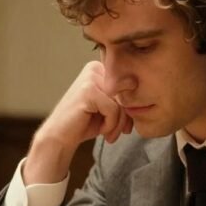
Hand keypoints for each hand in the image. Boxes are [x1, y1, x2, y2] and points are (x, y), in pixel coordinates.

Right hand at [23, 61, 133, 184]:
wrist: (60, 137)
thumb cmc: (85, 123)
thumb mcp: (109, 108)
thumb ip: (124, 99)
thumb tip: (145, 96)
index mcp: (99, 69)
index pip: (127, 86)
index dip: (128, 108)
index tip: (123, 126)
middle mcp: (94, 68)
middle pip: (126, 93)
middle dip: (125, 117)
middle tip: (117, 133)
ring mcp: (89, 78)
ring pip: (121, 102)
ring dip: (118, 123)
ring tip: (109, 134)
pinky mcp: (88, 90)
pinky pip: (113, 109)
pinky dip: (110, 124)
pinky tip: (101, 132)